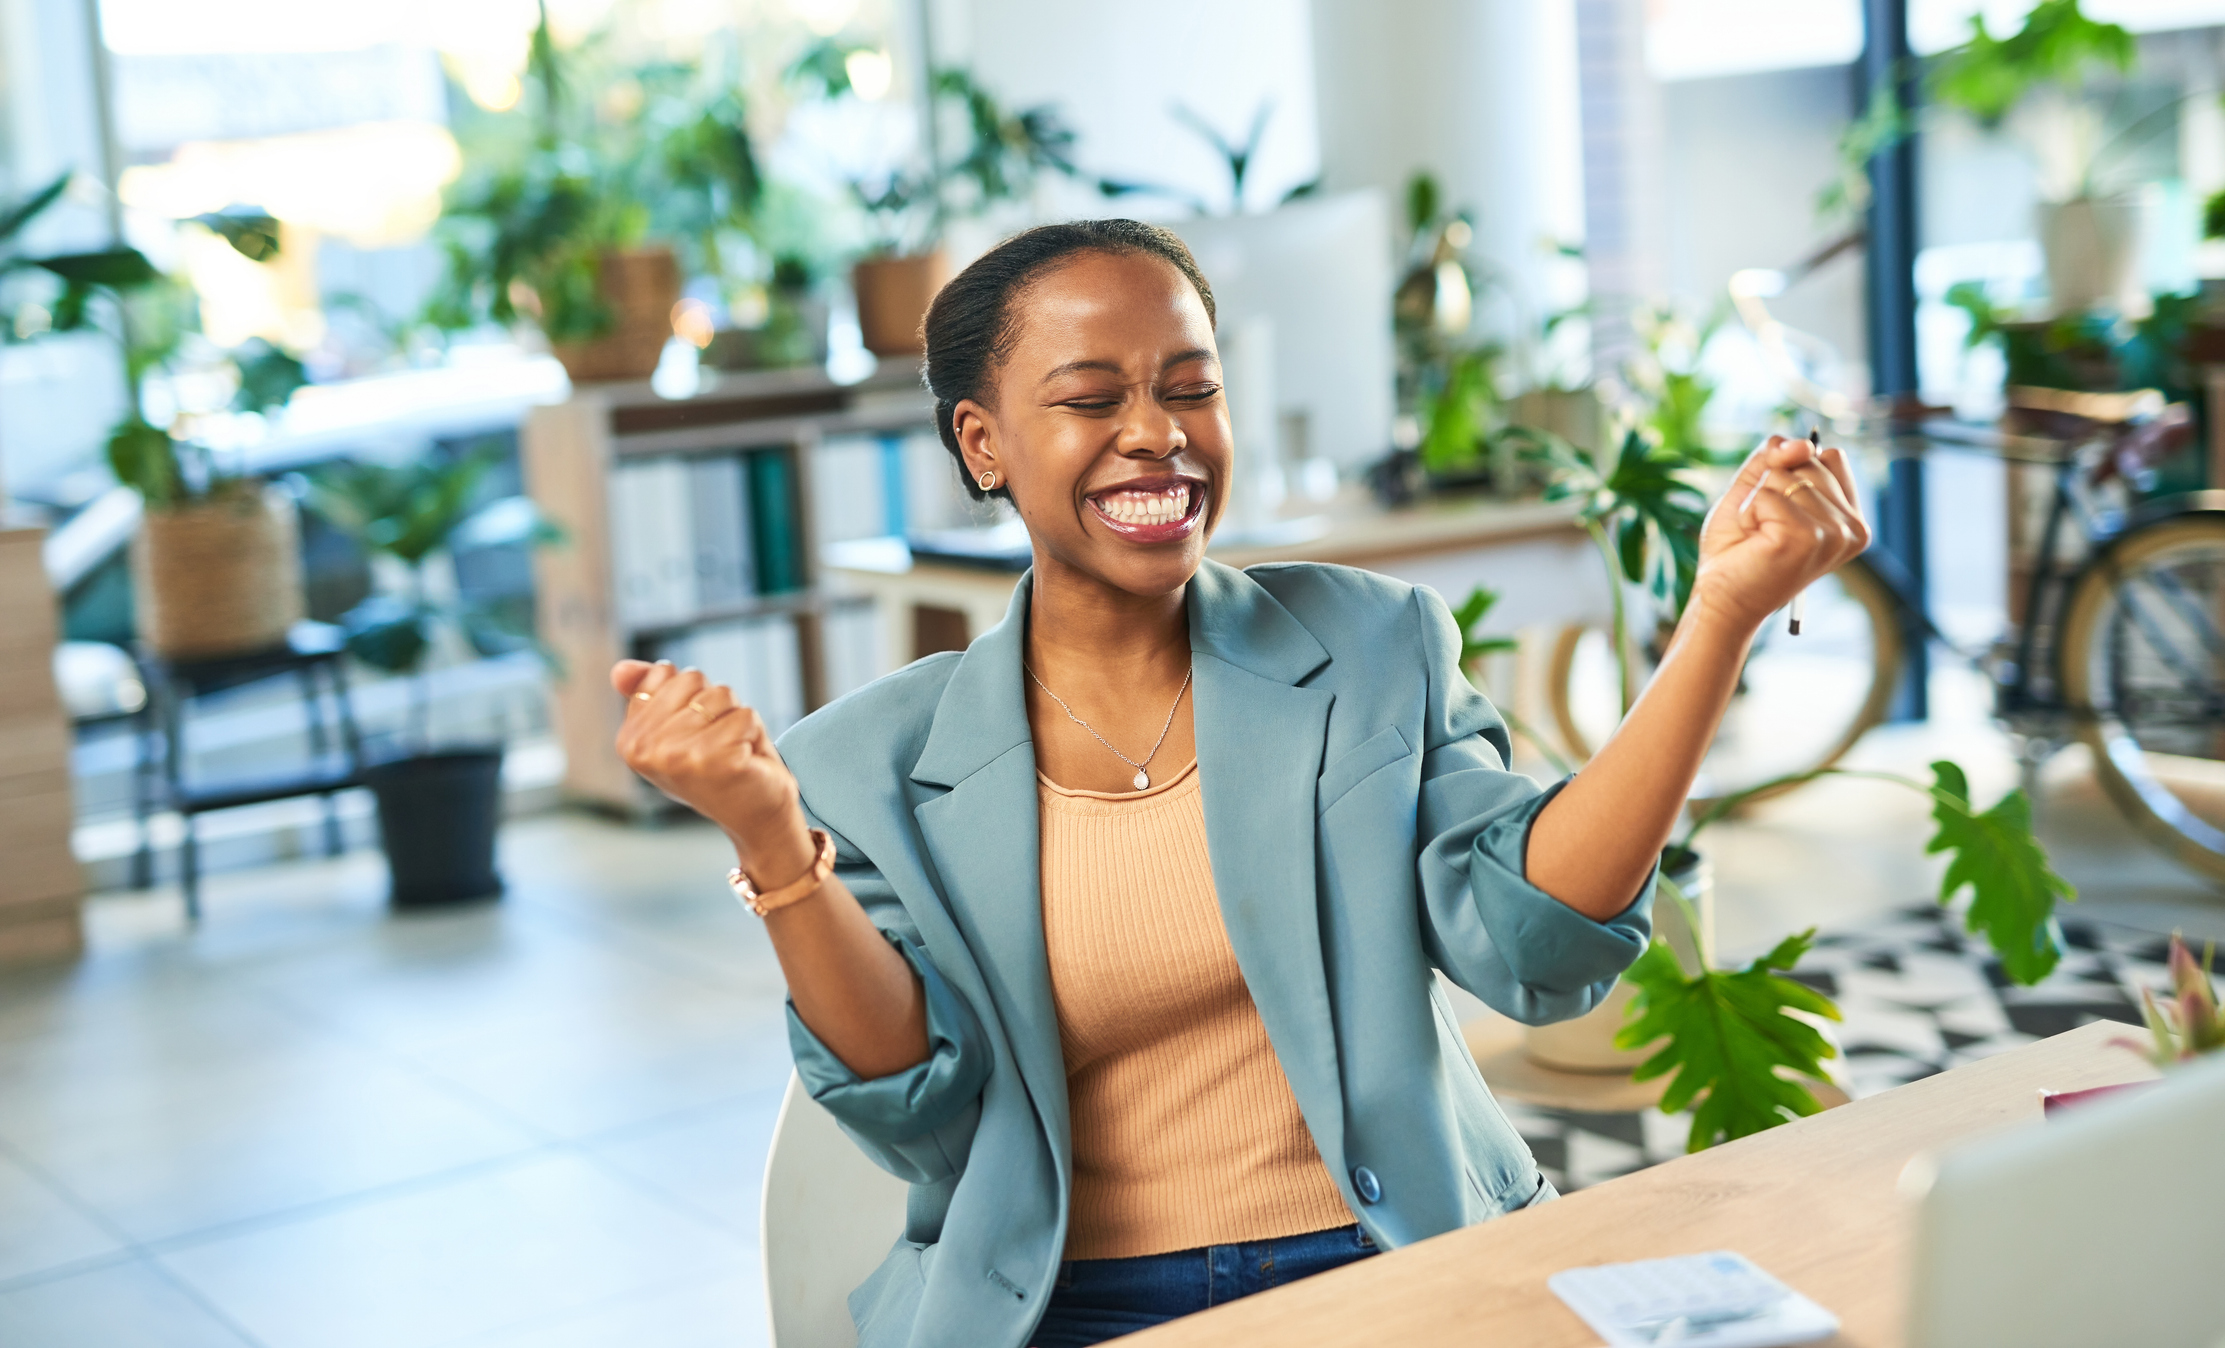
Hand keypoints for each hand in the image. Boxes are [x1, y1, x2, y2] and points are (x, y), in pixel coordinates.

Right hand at [610, 659, 815, 881]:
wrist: (755, 816)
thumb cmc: (719, 767)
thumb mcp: (677, 728)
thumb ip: (649, 694)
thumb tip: (618, 669)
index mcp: (630, 739)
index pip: (665, 673)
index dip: (691, 695)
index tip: (694, 731)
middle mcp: (647, 750)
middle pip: (693, 678)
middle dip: (715, 705)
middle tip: (717, 743)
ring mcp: (680, 756)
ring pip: (721, 694)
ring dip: (735, 720)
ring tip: (732, 751)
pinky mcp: (718, 760)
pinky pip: (746, 716)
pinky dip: (755, 734)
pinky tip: (745, 762)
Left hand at [1687, 434, 1870, 634]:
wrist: (1721, 598)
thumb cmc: (1740, 547)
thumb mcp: (1758, 488)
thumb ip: (1779, 456)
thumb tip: (1802, 444)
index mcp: (1851, 517)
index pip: (1829, 455)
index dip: (1792, 471)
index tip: (1781, 512)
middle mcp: (1852, 527)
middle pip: (1809, 461)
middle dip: (1772, 486)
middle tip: (1765, 529)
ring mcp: (1833, 534)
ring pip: (1786, 476)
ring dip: (1757, 502)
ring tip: (1760, 536)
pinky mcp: (1806, 538)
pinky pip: (1767, 494)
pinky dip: (1748, 512)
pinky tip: (1754, 541)